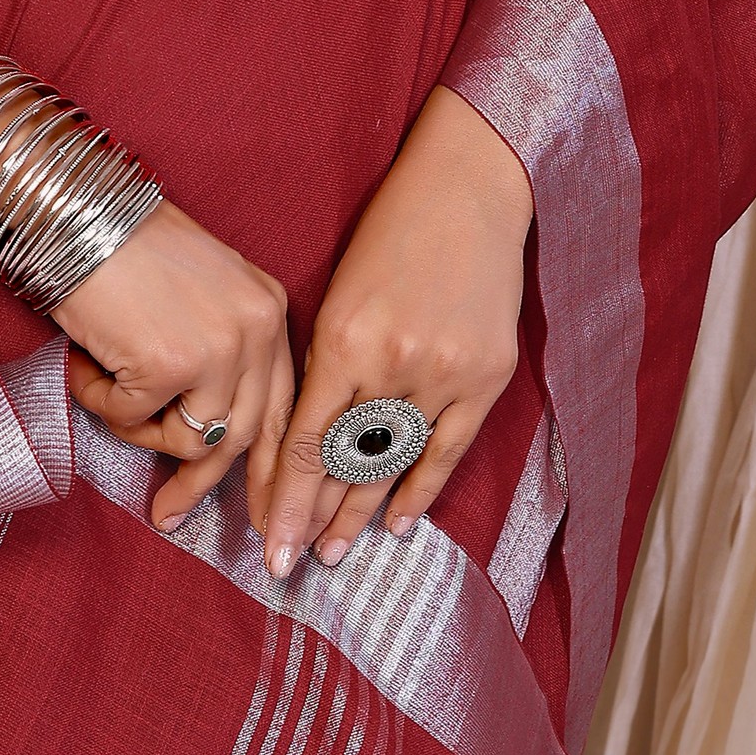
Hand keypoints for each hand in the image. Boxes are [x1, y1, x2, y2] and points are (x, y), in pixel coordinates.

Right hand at [53, 198, 297, 530]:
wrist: (72, 209)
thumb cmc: (120, 247)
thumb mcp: (197, 295)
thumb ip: (217, 352)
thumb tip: (206, 434)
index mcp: (268, 308)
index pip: (283, 406)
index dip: (269, 466)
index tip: (256, 509)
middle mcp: (256, 328)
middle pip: (245, 437)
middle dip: (204, 487)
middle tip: (169, 518)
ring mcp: (217, 349)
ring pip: (190, 441)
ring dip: (137, 428)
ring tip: (104, 385)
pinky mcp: (169, 365)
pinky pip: (133, 421)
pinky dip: (100, 402)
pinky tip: (84, 363)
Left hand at [258, 86, 531, 577]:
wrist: (468, 192)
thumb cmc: (389, 233)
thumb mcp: (337, 293)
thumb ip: (325, 364)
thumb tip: (305, 436)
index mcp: (345, 339)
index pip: (305, 442)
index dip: (285, 498)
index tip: (269, 540)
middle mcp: (395, 364)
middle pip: (346, 462)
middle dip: (314, 517)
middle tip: (290, 562)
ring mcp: (446, 374)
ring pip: (395, 463)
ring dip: (362, 512)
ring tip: (334, 552)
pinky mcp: (487, 377)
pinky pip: (448, 450)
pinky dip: (421, 489)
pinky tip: (397, 523)